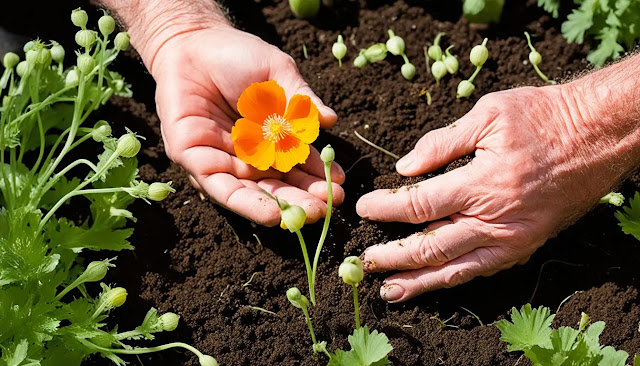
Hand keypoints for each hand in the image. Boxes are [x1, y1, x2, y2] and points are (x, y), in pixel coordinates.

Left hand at [144, 24, 344, 225]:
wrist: (193, 40)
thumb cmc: (237, 56)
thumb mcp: (277, 74)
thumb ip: (300, 99)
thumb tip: (331, 119)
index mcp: (266, 141)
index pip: (294, 165)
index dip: (316, 176)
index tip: (339, 186)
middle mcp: (245, 157)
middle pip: (275, 186)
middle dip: (302, 200)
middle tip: (326, 208)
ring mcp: (219, 159)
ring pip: (250, 193)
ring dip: (280, 207)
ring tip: (308, 215)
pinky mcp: (192, 157)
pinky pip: (219, 187)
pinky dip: (245, 202)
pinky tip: (271, 214)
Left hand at [356, 84, 635, 301]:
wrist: (597, 135)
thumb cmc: (544, 117)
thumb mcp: (489, 114)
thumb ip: (441, 142)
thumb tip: (404, 168)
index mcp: (483, 183)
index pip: (419, 205)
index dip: (386, 209)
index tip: (363, 208)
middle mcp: (496, 220)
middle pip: (431, 246)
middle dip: (393, 256)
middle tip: (364, 261)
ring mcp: (512, 239)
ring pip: (456, 268)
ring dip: (419, 281)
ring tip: (390, 290)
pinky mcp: (524, 246)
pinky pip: (482, 269)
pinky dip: (454, 278)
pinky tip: (433, 282)